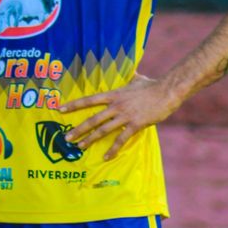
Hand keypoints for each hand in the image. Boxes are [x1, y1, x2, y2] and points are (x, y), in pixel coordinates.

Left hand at [59, 74, 180, 160]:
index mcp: (114, 94)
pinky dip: (113, 149)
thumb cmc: (152, 85)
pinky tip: (106, 157)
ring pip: (103, 130)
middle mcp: (116, 105)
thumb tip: (131, 71)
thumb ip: (130, 77)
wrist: (167, 91)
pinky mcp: (135, 124)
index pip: (89, 100)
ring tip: (80, 147)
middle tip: (66, 137)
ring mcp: (125, 116)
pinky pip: (121, 139)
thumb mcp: (137, 79)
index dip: (74, 105)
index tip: (61, 109)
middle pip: (93, 119)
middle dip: (78, 129)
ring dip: (90, 139)